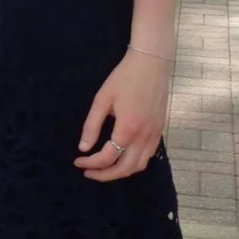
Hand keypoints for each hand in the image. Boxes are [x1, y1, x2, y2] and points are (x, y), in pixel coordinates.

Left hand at [74, 48, 169, 181]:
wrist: (152, 63)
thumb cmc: (125, 78)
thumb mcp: (102, 99)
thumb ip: (92, 125)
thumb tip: (83, 148)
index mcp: (128, 128)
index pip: (107, 157)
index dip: (90, 163)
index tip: (78, 161)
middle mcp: (144, 136)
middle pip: (125, 169)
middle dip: (105, 175)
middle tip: (88, 172)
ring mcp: (155, 135)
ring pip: (139, 166)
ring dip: (120, 172)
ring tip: (104, 169)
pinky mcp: (160, 131)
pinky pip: (148, 156)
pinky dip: (134, 163)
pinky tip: (122, 158)